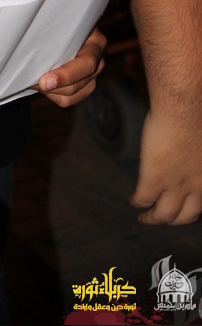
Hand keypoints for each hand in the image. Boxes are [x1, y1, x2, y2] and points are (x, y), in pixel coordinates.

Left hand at [35, 27, 105, 106]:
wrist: (61, 27)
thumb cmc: (59, 21)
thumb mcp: (59, 19)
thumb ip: (50, 28)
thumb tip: (30, 40)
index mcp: (95, 42)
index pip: (87, 63)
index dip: (65, 75)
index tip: (44, 81)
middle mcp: (98, 60)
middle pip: (77, 84)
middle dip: (52, 86)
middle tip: (30, 82)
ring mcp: (92, 76)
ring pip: (70, 95)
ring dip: (49, 91)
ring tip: (32, 79)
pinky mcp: (84, 87)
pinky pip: (66, 100)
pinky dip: (51, 94)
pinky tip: (41, 83)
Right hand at [130, 107, 201, 223]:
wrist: (185, 107)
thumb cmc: (197, 115)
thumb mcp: (201, 144)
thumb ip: (196, 155)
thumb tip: (189, 153)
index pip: (198, 207)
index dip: (187, 211)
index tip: (178, 208)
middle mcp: (193, 187)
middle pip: (181, 217)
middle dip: (170, 220)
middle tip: (159, 217)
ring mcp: (173, 184)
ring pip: (162, 214)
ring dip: (152, 218)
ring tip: (144, 217)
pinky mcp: (153, 177)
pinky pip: (143, 198)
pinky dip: (137, 202)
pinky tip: (133, 200)